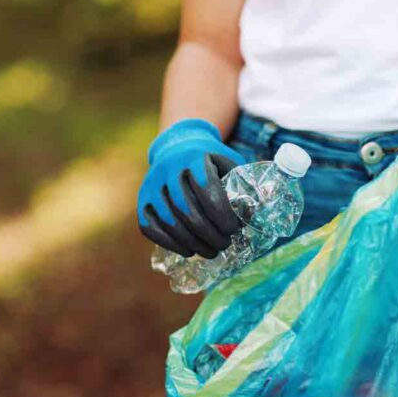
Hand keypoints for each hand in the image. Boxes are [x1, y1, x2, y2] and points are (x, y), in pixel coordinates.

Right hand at [137, 119, 244, 257]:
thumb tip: (255, 216)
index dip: (222, 215)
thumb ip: (242, 185)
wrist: (177, 145)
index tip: (234, 229)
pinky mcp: (142, 200)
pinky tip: (188, 250)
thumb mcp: (229, 162)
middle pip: (188, 210)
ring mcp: (151, 185)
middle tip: (224, 244)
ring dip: (192, 243)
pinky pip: (150, 227)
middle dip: (209, 234)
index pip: (207, 190)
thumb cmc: (210, 159)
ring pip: (169, 222)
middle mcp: (168, 169)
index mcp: (193, 157)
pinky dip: (170, 243)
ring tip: (211, 251)